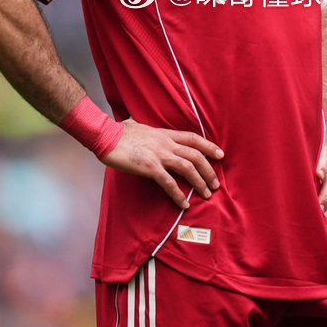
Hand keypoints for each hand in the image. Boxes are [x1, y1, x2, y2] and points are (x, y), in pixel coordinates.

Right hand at [101, 120, 223, 208]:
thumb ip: (143, 127)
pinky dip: (179, 194)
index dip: (209, 146)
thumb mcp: (137, 126)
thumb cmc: (119, 132)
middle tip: (215, 184)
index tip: (220, 154)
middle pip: (195, 155)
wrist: (106, 136)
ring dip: (199, 182)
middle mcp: (166, 143)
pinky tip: (184, 204)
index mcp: (164, 134)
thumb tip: (135, 123)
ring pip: (187, 168)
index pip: (193, 138)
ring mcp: (159, 154)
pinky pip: (169, 182)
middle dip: (208, 170)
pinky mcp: (150, 167)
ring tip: (206, 195)